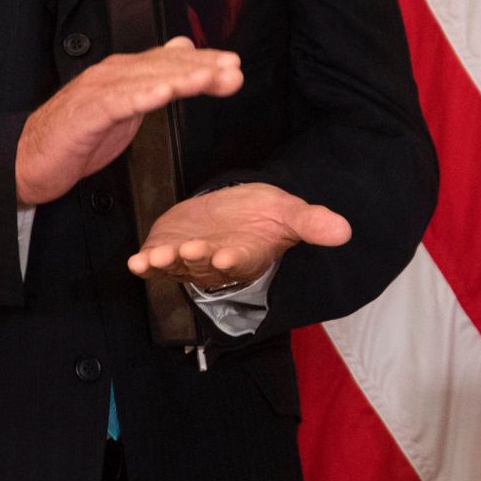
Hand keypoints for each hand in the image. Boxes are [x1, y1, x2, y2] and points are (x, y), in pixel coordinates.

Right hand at [14, 38, 241, 206]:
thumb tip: (184, 53)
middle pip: (164, 66)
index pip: (170, 61)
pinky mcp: (85, 114)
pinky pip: (118, 102)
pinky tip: (163, 94)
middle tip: (232, 71)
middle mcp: (112, 75)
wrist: (28, 161)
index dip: (203, 61)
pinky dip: (141, 96)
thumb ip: (152, 82)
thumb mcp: (124, 107)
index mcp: (124, 74)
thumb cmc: (76, 136)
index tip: (233, 66)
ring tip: (209, 77)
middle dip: (201, 67)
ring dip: (180, 77)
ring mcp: (98, 92)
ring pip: (146, 79)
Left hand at [128, 182, 350, 291]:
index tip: (227, 256)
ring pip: (176, 267)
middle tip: (190, 250)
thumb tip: (344, 231)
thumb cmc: (264, 216)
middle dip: (195, 259)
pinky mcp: (168, 251)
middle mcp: (216, 263)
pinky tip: (135, 263)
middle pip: (204, 265)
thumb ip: (313, 223)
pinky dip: (144, 264)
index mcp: (247, 254)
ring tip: (156, 257)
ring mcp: (189, 260)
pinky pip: (154, 263)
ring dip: (166, 262)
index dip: (233, 259)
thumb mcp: (290, 213)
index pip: (241, 260)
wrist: (235, 212)